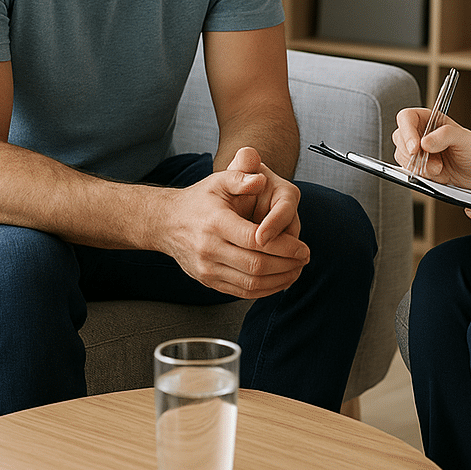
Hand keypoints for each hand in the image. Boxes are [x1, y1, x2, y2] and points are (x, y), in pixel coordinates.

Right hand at [156, 147, 308, 298]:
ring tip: (296, 271)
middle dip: (286, 265)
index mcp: (215, 222)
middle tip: (304, 259)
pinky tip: (279, 282)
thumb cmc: (199, 200)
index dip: (283, 247)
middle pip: (255, 266)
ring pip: (250, 284)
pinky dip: (263, 290)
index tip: (303, 248)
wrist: (166, 223)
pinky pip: (240, 292)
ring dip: (279, 281)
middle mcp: (209, 249)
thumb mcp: (218, 180)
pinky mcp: (208, 281)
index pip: (255, 241)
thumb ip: (241, 177)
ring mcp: (207, 269)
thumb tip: (261, 179)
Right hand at [391, 107, 470, 193]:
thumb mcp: (465, 139)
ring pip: (401, 155)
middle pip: (399, 137)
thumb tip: (425, 142)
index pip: (406, 118)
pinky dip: (420, 174)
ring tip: (438, 168)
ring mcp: (419, 151)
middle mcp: (421, 133)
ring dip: (418, 165)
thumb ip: (446, 135)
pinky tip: (436, 173)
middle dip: (412, 153)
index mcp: (430, 119)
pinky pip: (408, 170)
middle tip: (429, 162)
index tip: (415, 147)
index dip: (407, 131)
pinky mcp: (419, 167)